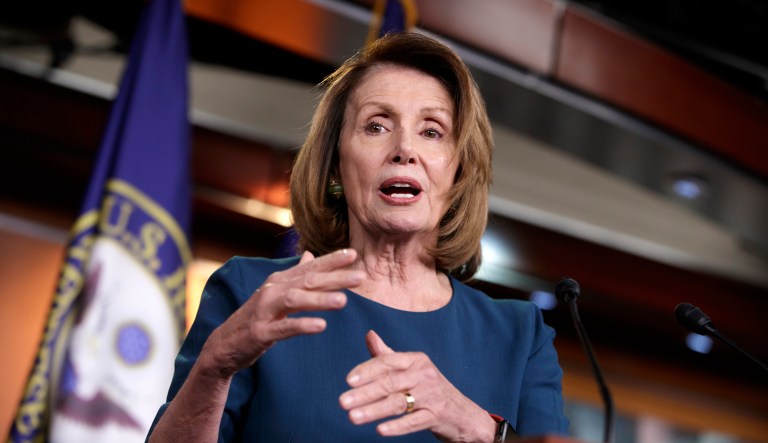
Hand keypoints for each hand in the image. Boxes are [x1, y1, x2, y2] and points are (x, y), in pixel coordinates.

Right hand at [200, 249, 364, 378]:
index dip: (332, 260)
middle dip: (336, 278)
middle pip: (308, 280)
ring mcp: (265, 310)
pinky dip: (303, 325)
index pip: (310, 267)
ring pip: (295, 300)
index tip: (354, 254)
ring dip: (320, 299)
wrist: (223, 345)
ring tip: (344, 301)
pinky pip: (284, 327)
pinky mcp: (261, 332)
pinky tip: (321, 326)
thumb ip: (295, 275)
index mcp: (280, 281)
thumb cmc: (255, 318)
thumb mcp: (275, 294)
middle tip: (361, 276)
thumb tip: (310, 255)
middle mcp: (272, 290)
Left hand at [339, 331, 496, 441]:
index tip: (348, 380)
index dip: (367, 370)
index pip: (388, 362)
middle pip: (389, 383)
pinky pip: (414, 422)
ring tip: (353, 417)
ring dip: (373, 411)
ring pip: (398, 403)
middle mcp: (424, 374)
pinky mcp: (437, 415)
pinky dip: (397, 426)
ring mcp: (432, 395)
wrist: (463, 413)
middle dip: (364, 393)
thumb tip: (369, 334)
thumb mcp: (411, 368)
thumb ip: (387, 355)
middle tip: (342, 402)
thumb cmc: (429, 389)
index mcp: (416, 360)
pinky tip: (380, 430)